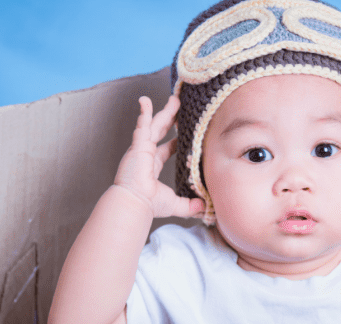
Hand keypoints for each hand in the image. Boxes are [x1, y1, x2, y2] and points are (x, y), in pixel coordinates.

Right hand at [113, 95, 204, 218]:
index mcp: (152, 166)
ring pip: (155, 124)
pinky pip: (142, 125)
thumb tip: (205, 209)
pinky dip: (144, 112)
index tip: (183, 133)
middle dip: (170, 118)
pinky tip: (144, 100)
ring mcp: (141, 148)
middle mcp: (146, 154)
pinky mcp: (138, 145)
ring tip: (174, 98)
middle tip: (179, 106)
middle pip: (161, 131)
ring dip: (164, 111)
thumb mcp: (175, 204)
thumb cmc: (149, 204)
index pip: (166, 149)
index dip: (175, 141)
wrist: (135, 203)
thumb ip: (190, 205)